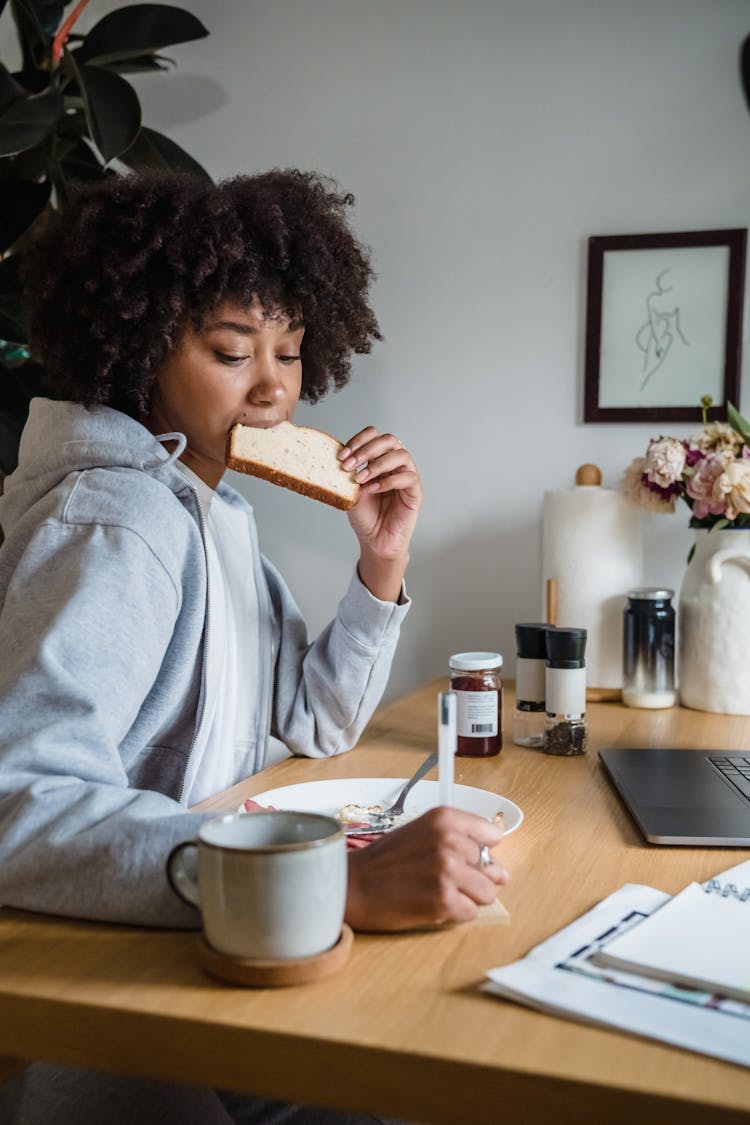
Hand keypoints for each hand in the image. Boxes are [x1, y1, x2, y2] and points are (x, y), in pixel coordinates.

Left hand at [340, 427, 422, 601]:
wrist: (374, 540)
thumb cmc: (365, 516)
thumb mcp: (350, 490)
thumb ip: (349, 473)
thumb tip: (339, 456)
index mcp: (379, 460)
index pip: (374, 435)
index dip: (358, 440)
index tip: (341, 456)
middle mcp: (394, 465)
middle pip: (389, 440)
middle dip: (367, 449)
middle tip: (349, 465)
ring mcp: (407, 477)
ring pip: (401, 455)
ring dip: (377, 464)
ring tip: (360, 479)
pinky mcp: (415, 492)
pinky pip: (408, 477)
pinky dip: (388, 481)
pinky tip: (373, 489)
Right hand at [344, 807, 508, 931]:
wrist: (354, 886)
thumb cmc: (386, 861)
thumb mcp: (423, 834)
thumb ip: (462, 843)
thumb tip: (502, 873)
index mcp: (445, 819)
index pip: (492, 836)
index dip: (480, 851)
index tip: (462, 857)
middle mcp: (450, 841)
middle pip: (491, 868)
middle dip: (472, 878)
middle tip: (438, 878)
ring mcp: (448, 871)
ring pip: (487, 893)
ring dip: (466, 898)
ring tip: (436, 892)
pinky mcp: (444, 901)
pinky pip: (471, 913)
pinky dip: (454, 914)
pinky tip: (430, 904)